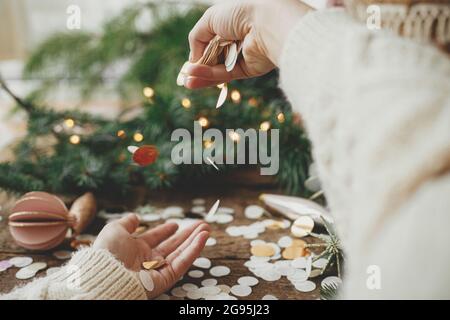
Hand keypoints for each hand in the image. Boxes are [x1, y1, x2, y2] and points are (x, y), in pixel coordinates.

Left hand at [93, 213, 209, 297]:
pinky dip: (194, 250)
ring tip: (207, 228)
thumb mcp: (115, 230)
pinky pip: (183, 262)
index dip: (165, 231)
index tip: (175, 224)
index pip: (154, 239)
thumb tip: (135, 216)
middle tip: (202, 224)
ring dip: (195, 240)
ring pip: (181, 253)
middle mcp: (148, 260)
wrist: (106, 275)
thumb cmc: (108, 252)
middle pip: (172, 245)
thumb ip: (126, 223)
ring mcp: (158, 269)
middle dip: (187, 235)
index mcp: (135, 249)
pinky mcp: (166, 278)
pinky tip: (203, 237)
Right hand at [181, 0, 311, 88]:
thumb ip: (197, 38)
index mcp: (230, 24)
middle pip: (213, 58)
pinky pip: (226, 74)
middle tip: (184, 77)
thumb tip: (193, 59)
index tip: (187, 65)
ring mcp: (243, 56)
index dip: (198, 53)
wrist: (265, 23)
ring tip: (186, 82)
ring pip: (218, 69)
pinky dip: (210, 76)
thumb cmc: (239, 14)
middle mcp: (237, 40)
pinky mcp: (249, 69)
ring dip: (201, 75)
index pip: (210, 42)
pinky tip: (195, 77)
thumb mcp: (210, 19)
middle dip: (198, 68)